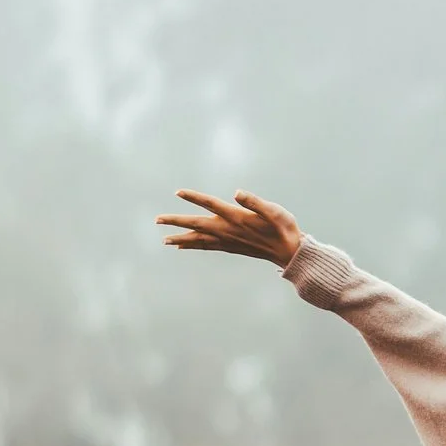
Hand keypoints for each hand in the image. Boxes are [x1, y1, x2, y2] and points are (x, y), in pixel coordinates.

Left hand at [157, 188, 305, 268]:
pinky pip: (207, 246)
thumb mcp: (275, 211)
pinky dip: (193, 246)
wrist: (289, 252)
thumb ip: (255, 202)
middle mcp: (228, 230)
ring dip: (180, 238)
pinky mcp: (230, 247)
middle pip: (197, 224)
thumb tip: (236, 193)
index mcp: (237, 218)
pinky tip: (182, 247)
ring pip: (199, 239)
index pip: (211, 204)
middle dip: (176, 222)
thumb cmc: (284, 228)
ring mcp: (228, 240)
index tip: (178, 192)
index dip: (195, 197)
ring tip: (164, 240)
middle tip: (157, 220)